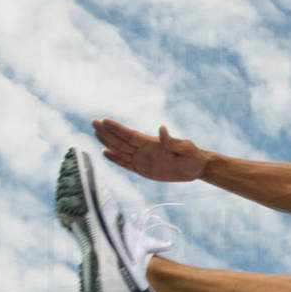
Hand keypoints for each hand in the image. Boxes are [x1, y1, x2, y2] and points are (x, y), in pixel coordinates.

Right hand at [91, 119, 207, 181]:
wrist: (196, 168)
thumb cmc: (192, 156)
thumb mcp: (185, 148)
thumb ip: (171, 141)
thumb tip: (162, 129)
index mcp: (152, 143)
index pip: (130, 135)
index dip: (117, 129)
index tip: (104, 121)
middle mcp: (144, 150)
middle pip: (121, 140)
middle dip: (107, 132)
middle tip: (93, 123)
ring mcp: (143, 159)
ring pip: (121, 150)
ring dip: (108, 142)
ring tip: (95, 133)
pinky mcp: (144, 170)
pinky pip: (126, 164)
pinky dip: (116, 159)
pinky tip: (105, 152)